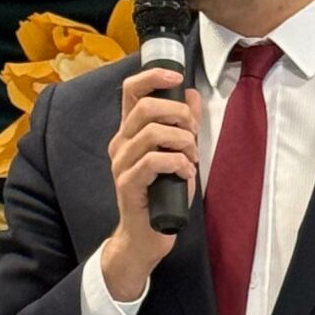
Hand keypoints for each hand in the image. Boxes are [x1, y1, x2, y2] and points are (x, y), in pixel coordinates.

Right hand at [102, 64, 202, 298]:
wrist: (146, 237)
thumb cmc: (162, 195)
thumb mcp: (178, 154)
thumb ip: (183, 126)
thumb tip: (191, 94)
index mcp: (130, 132)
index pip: (131, 90)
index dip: (152, 77)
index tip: (176, 78)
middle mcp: (121, 143)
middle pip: (145, 107)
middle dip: (179, 115)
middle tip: (194, 133)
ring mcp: (121, 163)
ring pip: (151, 132)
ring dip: (182, 141)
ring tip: (192, 157)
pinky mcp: (128, 184)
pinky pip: (153, 161)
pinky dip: (177, 162)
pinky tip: (186, 172)